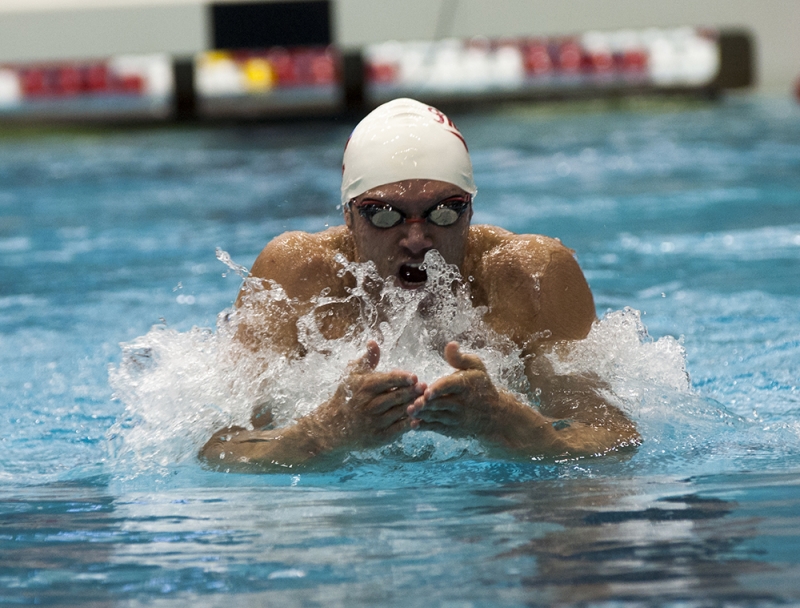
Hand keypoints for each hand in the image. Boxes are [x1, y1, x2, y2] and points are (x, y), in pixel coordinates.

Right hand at [310, 340, 424, 450]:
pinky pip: (399, 429)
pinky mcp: (379, 437)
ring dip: (415, 406)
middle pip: (397, 396)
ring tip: (426, 400)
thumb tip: (373, 341)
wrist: (333, 426)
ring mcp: (375, 422)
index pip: (388, 380)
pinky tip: (419, 417)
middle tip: (425, 387)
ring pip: (401, 412)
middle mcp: (370, 405)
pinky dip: (410, 423)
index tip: (414, 377)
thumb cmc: (346, 396)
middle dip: (413, 392)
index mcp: (365, 387)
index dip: (403, 378)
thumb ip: (367, 359)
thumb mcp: (352, 375)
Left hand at [406, 342, 502, 437]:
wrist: (493, 414)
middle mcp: (462, 403)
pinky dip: (425, 426)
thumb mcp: (476, 368)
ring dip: (423, 414)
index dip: (439, 389)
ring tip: (409, 410)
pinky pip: (436, 428)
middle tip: (413, 403)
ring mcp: (457, 417)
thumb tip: (451, 344)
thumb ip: (460, 358)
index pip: (451, 386)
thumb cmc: (480, 385)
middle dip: (426, 404)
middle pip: (441, 403)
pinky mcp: (452, 428)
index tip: (427, 392)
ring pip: (437, 416)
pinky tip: (414, 423)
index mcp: (466, 384)